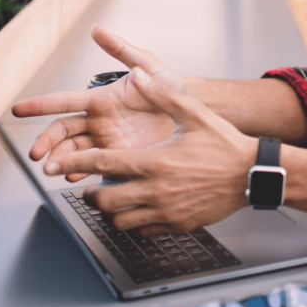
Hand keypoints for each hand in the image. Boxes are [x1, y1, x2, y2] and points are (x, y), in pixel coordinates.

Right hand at [12, 25, 185, 180]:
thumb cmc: (171, 86)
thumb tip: (98, 30)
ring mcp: (108, 140)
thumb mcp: (147, 65)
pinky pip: (96, 165)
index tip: (19, 109)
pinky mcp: (121, 156)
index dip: (40, 105)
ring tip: (54, 168)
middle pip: (62, 132)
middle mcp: (99, 121)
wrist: (194, 110)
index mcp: (100, 99)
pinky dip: (82, 172)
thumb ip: (121, 49)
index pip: (62, 102)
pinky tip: (75, 177)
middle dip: (46, 142)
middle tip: (37, 153)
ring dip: (60, 160)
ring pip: (74, 151)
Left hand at [43, 68, 255, 234]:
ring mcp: (166, 209)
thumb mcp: (194, 112)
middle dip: (90, 194)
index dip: (73, 164)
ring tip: (110, 201)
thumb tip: (137, 76)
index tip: (53, 165)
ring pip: (120, 220)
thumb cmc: (225, 144)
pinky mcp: (178, 224)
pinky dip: (133, 223)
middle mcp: (156, 189)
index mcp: (154, 161)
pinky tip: (137, 211)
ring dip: (110, 211)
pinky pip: (143, 230)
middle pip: (104, 200)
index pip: (102, 164)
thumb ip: (161, 94)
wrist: (252, 174)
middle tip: (88, 188)